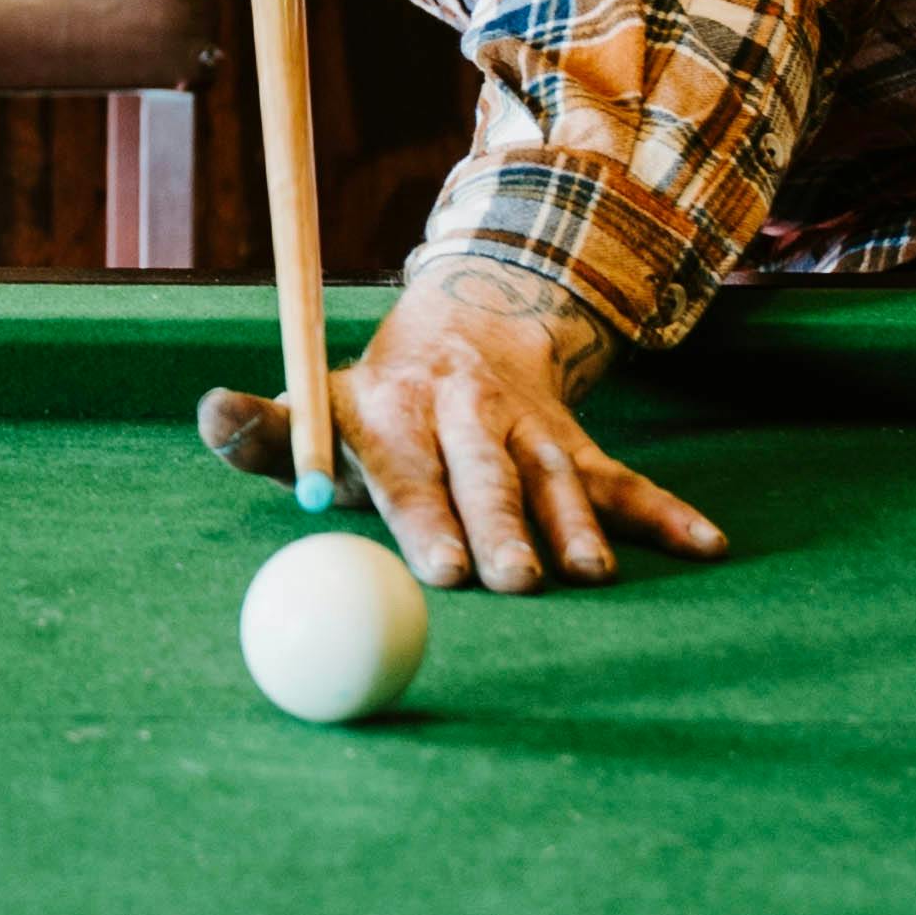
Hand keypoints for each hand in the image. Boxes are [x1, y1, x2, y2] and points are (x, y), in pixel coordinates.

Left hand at [198, 259, 729, 594]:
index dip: (425, 517)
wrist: (466, 330)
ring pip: (560, 479)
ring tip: (594, 577)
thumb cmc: (372, 410)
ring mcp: (532, 433)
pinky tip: (707, 547)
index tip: (438, 568)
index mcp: (397, 413)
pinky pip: (626, 482)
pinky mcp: (580, 450)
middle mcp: (469, 417)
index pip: (411, 469)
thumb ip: (265, 431)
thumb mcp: (315, 410)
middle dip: (503, 528)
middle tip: (514, 583)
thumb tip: (208, 414)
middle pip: (489, 476)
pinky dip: (667, 513)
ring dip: (579, 525)